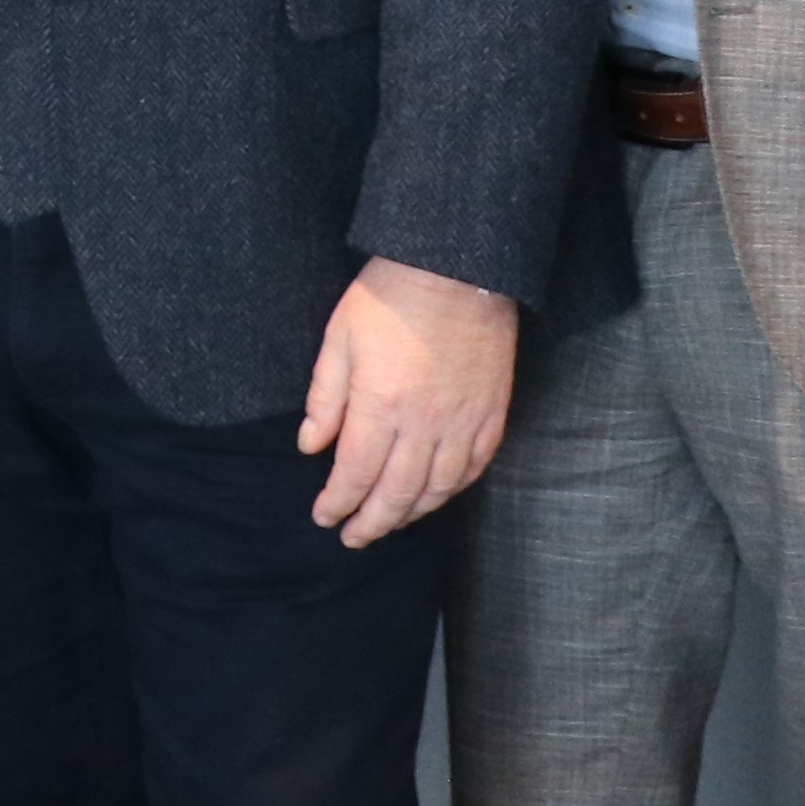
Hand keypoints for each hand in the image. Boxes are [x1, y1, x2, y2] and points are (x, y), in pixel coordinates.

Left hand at [299, 257, 516, 544]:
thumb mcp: (339, 340)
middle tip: (353, 538)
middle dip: (371, 523)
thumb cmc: (388, 298)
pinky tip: (437, 495)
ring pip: (439, 489)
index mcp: (380, 407)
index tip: (324, 517)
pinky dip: (454, 489)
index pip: (355, 475)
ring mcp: (463, 422)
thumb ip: (325, 399)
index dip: (338, 503)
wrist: (456, 268)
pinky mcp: (493, 412)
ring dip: (411, 513)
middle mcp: (424, 425)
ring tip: (391, 522)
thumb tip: (311, 446)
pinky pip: (476, 466)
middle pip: (397, 494)